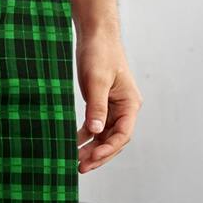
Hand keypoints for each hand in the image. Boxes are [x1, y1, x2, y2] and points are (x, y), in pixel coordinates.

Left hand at [76, 32, 142, 172]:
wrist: (95, 34)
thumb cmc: (100, 53)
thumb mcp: (97, 81)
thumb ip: (97, 107)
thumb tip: (95, 132)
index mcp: (130, 103)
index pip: (123, 134)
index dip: (108, 149)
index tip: (92, 158)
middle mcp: (125, 108)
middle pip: (114, 140)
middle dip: (98, 155)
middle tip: (81, 168)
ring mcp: (113, 107)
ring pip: (104, 136)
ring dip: (91, 149)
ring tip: (74, 161)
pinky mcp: (101, 104)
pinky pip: (95, 126)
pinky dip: (85, 136)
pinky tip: (72, 143)